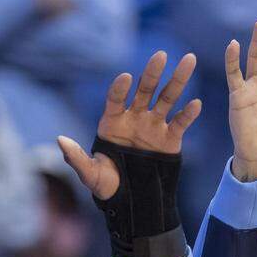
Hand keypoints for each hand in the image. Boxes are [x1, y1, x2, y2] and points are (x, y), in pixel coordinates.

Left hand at [56, 52, 201, 198]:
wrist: (133, 201)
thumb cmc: (107, 186)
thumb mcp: (90, 174)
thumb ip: (76, 157)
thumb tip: (60, 140)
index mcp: (112, 122)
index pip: (116, 99)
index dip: (120, 89)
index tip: (126, 78)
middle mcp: (134, 118)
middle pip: (145, 90)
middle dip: (152, 73)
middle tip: (160, 55)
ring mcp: (153, 125)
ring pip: (167, 98)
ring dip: (178, 80)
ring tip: (189, 59)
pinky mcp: (170, 138)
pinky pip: (180, 122)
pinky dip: (188, 114)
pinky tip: (196, 103)